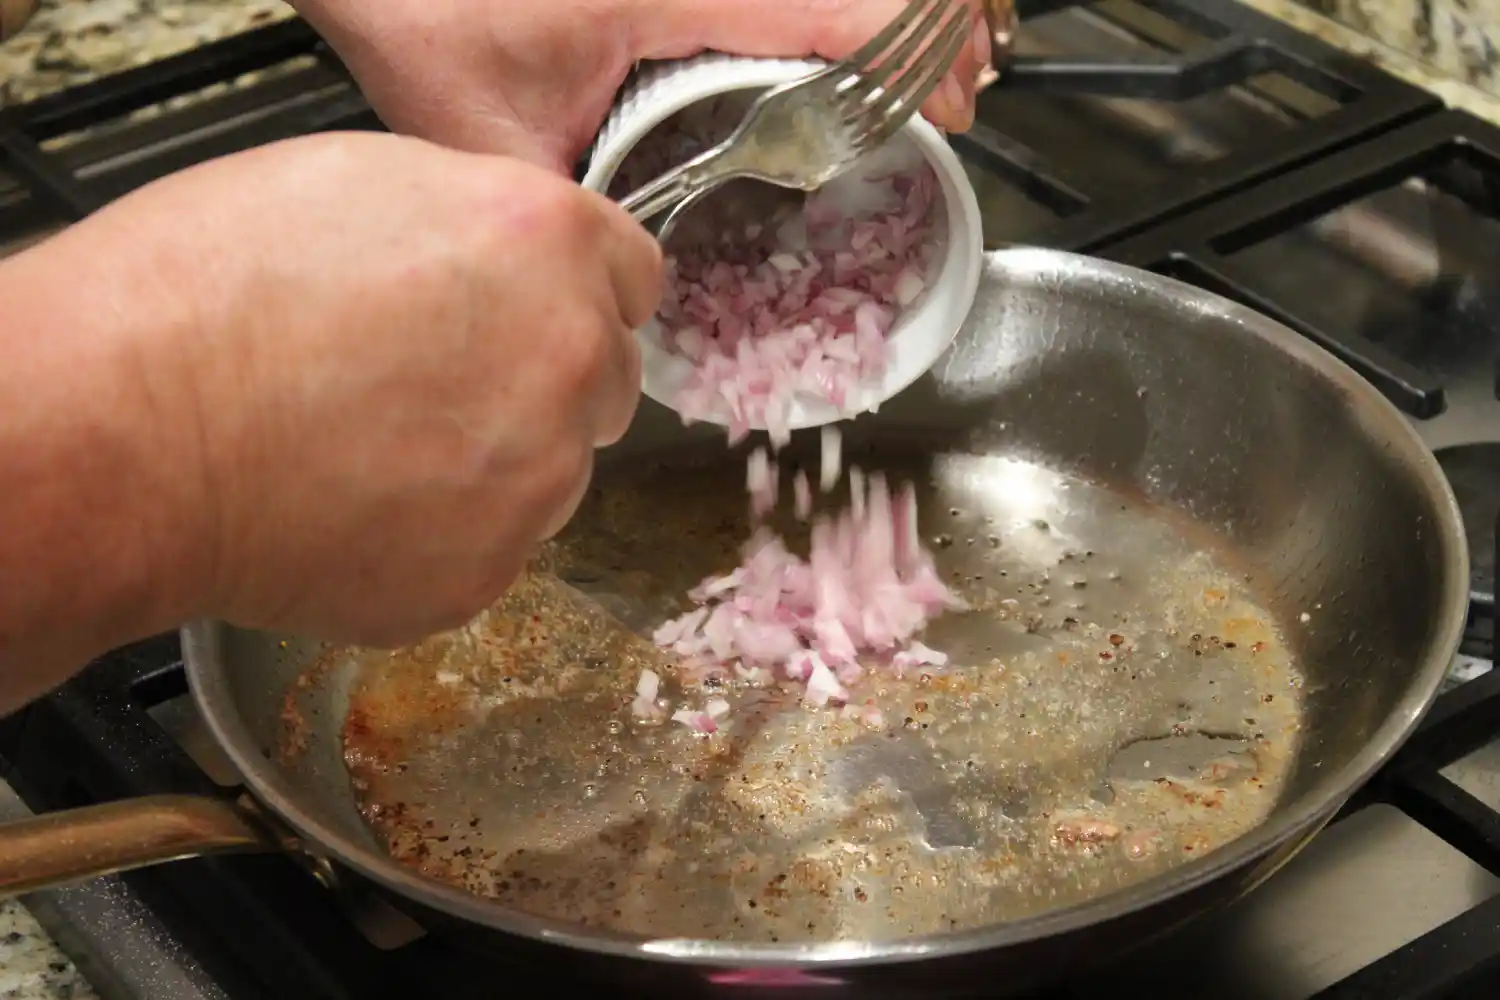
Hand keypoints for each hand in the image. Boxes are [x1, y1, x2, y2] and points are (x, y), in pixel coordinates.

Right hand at [37, 131, 659, 646]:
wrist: (126, 435)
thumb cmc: (209, 289)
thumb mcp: (364, 181)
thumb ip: (481, 219)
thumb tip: (513, 257)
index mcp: (549, 243)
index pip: (633, 275)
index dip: (579, 289)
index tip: (541, 308)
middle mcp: (570, 361)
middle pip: (602, 375)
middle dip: (545, 375)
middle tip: (438, 381)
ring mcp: (538, 481)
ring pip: (552, 469)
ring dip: (497, 460)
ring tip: (377, 445)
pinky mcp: (488, 573)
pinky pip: (492, 545)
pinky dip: (445, 533)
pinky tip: (359, 504)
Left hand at [291, 0, 993, 174]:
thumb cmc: (415, 3)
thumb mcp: (486, 142)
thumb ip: (564, 221)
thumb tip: (619, 291)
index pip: (842, 8)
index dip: (915, 58)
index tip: (949, 108)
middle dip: (935, 25)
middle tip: (960, 86)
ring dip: (891, 5)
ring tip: (929, 56)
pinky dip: (835, 6)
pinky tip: (840, 37)